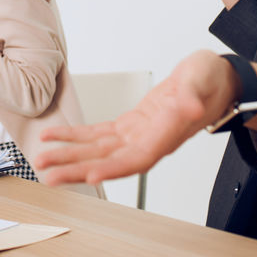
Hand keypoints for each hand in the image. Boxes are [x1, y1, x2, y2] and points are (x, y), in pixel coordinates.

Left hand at [34, 51, 236, 185]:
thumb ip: (194, 94)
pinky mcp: (130, 126)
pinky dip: (76, 136)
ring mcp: (138, 136)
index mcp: (167, 135)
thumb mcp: (204, 80)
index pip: (138, 158)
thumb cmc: (210, 80)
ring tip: (43, 160)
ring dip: (70, 156)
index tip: (90, 175)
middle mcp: (150, 141)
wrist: (214, 81)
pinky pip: (99, 135)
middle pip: (110, 161)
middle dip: (78, 168)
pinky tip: (55, 136)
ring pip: (99, 151)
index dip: (114, 168)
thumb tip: (189, 107)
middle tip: (49, 175)